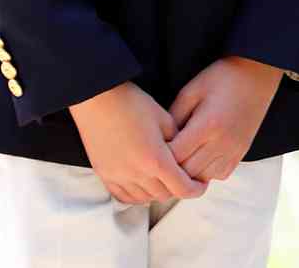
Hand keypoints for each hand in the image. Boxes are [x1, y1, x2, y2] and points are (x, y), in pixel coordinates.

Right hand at [68, 81, 205, 204]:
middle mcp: (136, 174)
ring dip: (158, 192)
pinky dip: (137, 194)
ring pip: (144, 198)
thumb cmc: (133, 104)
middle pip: (163, 195)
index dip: (195, 190)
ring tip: (165, 180)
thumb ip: (178, 140)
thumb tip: (183, 154)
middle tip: (185, 178)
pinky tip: (143, 184)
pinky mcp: (104, 174)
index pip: (181, 188)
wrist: (97, 100)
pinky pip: (123, 196)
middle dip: (178, 189)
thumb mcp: (164, 119)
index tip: (201, 184)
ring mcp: (117, 176)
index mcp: (155, 160)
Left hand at [169, 57, 283, 181]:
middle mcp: (222, 142)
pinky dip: (206, 172)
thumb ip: (173, 117)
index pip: (175, 156)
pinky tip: (200, 158)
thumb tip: (160, 141)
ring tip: (180, 159)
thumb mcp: (191, 91)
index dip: (159, 156)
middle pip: (187, 172)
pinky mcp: (242, 152)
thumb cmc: (222, 77)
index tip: (150, 150)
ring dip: (189, 173)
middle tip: (160, 158)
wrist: (258, 73)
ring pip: (203, 178)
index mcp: (207, 125)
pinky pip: (219, 175)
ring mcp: (234, 150)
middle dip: (171, 168)